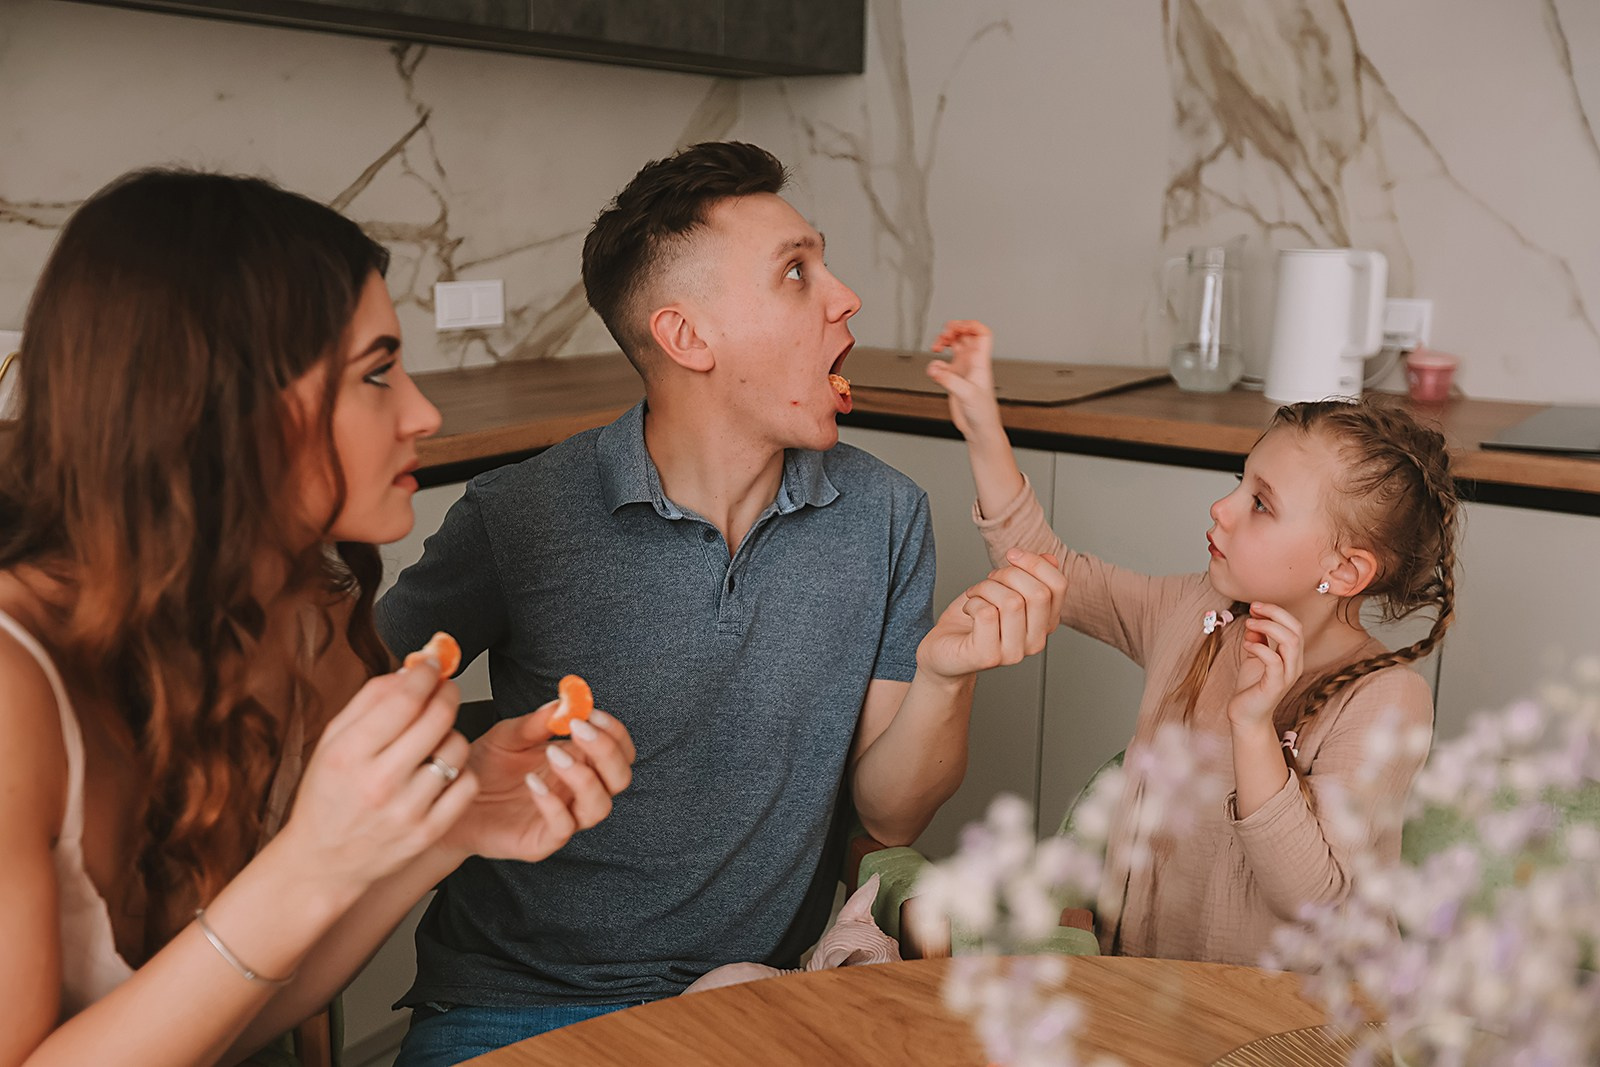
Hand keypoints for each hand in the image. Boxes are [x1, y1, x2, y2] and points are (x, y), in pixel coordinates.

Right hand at [281, 662, 476, 894]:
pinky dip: (460, 771)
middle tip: (444, 690)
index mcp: (348, 754)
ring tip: (433, 740)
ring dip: (451, 734)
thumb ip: (371, 699)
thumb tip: (412, 669)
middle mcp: (378, 783)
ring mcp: (406, 810)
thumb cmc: (328, 795)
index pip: (404, 700)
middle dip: (448, 693)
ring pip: (456, 748)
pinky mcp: (428, 832)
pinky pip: (467, 784)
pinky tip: (441, 771)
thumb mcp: (333, 740)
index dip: (427, 674)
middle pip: (437, 718)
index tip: (433, 664)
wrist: (323, 862)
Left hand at [443, 700, 635, 862]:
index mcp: (577, 761)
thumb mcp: (507, 736)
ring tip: (552, 754)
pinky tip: (531, 782)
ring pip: (599, 807)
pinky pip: (563, 827)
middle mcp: (576, 790)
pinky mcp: (543, 840)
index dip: (613, 732)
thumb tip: (563, 703)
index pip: (618, 750)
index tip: (591, 714)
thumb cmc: (484, 768)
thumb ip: (536, 723)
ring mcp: (563, 816)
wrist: (451, 797)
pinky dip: (552, 803)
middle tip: (579, 729)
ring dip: (583, 777)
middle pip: (619, 778)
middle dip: (606, 751)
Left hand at [916, 550, 1066, 680]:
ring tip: (976, 595)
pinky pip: (987, 614)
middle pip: (1038, 593)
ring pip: (1012, 602)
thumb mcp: (1004, 591)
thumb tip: (1050, 559)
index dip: (1035, 563)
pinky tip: (968, 610)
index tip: (1012, 555)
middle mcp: (1036, 642)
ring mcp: (1014, 653)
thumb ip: (1029, 577)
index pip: (1059, 586)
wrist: (944, 650)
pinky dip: (973, 603)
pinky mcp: (989, 657)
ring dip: (986, 588)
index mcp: (1045, 623)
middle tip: (989, 579)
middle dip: (1008, 574)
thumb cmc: (973, 621)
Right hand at [926, 320, 1003, 442]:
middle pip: (965, 335)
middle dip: (953, 330)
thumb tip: (934, 368)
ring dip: (944, 342)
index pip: (981, 333)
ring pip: (954, 345)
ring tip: (937, 346)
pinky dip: (936, 362)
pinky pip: (943, 363)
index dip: (970, 325)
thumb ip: (949, 379)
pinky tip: (935, 369)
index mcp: (980, 361)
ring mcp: (963, 370)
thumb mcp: (967, 394)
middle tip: (944, 335)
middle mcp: (972, 362)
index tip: (957, 327)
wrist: (979, 428)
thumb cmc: (983, 413)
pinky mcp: (954, 379)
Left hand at [1227, 602, 1304, 729]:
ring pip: (1291, 641)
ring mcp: (1287, 675)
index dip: (1276, 611)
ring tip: (1249, 624)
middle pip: (1296, 629)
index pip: (1294, 625)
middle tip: (1253, 609)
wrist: (1246, 715)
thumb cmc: (1252, 685)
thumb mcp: (1254, 656)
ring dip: (1268, 627)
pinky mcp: (1276, 685)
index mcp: (1292, 655)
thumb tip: (1254, 620)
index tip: (1255, 606)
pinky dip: (1260, 647)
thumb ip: (1258, 638)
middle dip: (1275, 613)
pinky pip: (1274, 660)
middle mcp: (1294, 663)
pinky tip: (1246, 644)